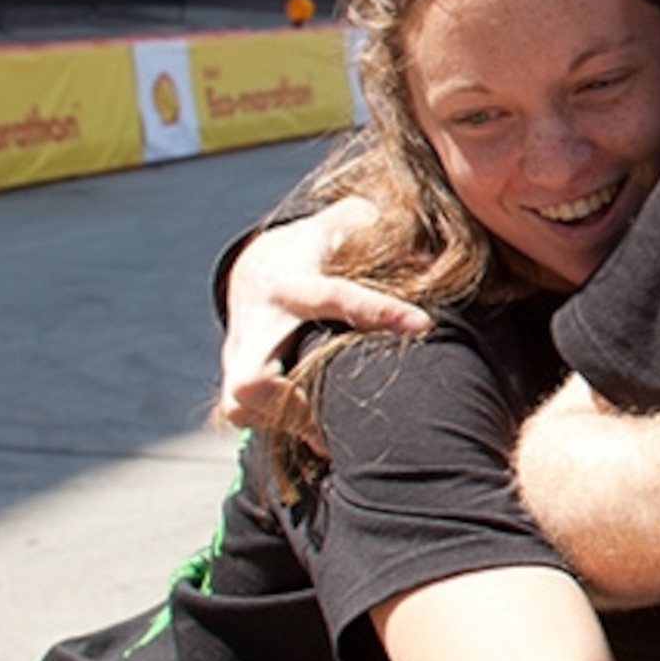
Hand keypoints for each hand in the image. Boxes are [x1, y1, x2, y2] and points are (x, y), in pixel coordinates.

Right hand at [218, 199, 428, 427]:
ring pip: (244, 403)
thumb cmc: (314, 250)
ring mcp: (238, 351)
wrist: (257, 267)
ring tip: (333, 433)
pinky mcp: (232, 375)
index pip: (333, 297)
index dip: (377, 311)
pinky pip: (243, 413)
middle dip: (295, 405)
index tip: (423, 324)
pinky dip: (279, 425)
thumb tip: (427, 250)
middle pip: (255, 380)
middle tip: (341, 422)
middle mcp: (257, 321)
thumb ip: (375, 228)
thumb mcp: (339, 226)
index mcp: (290, 282)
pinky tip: (315, 431)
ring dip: (291, 421)